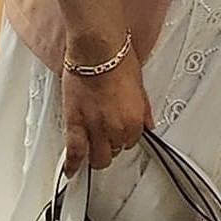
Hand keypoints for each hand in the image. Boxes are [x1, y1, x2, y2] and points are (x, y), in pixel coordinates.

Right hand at [60, 48, 151, 173]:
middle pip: (116, 150)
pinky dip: (73, 164)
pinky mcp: (76, 124)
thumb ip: (144, 109)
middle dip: (113, 146)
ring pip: (97, 157)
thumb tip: (149, 123)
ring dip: (96, 155)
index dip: (126, 135)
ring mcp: (96, 128)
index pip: (133, 140)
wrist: (97, 50)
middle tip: (108, 139)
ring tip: (93, 152)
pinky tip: (72, 171)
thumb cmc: (118, 60)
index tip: (121, 131)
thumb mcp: (140, 85)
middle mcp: (117, 128)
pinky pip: (75, 151)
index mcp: (135, 119)